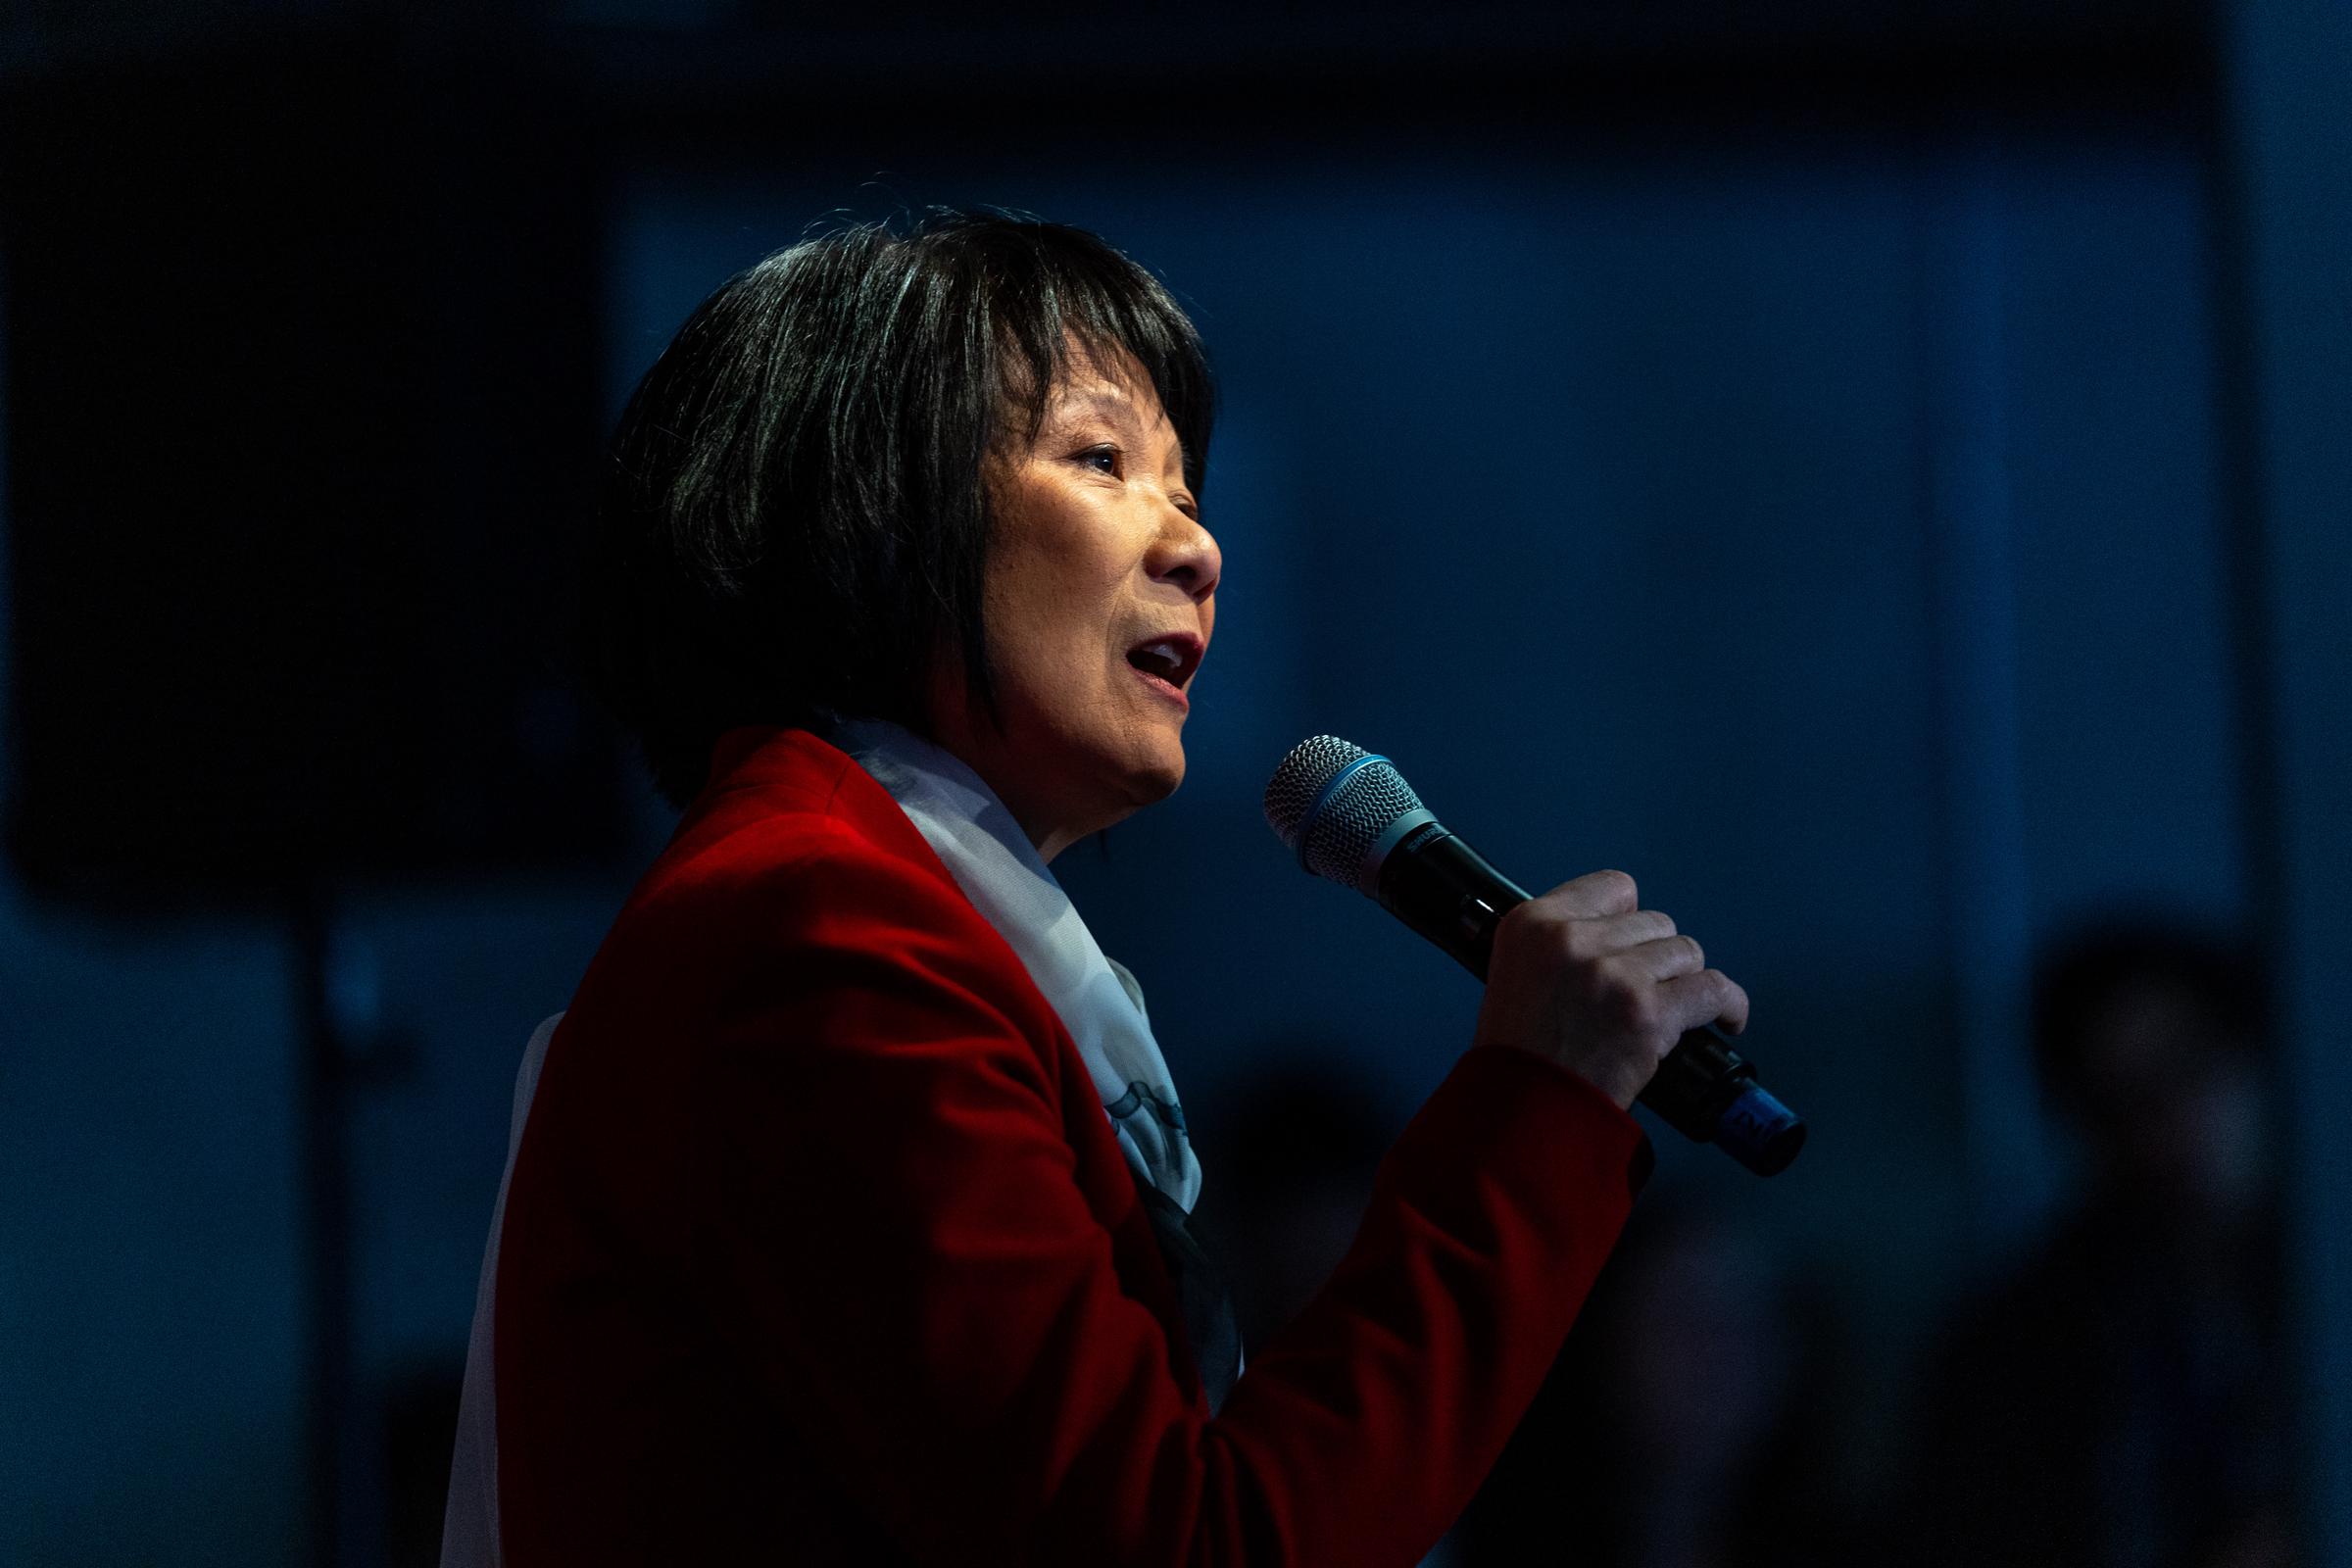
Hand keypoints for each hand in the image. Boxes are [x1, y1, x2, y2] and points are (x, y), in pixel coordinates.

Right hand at [1470, 870, 1749, 1110]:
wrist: (1521, 1113)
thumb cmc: (1518, 1054)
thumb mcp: (1515, 972)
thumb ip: (1562, 943)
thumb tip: (1622, 935)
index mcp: (1534, 923)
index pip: (1614, 887)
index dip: (1628, 920)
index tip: (1630, 948)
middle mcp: (1573, 939)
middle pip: (1655, 923)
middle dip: (1656, 959)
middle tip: (1641, 995)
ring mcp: (1613, 974)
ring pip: (1685, 952)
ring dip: (1683, 982)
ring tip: (1671, 1011)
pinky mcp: (1647, 1012)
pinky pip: (1712, 990)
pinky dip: (1727, 1005)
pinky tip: (1726, 1019)